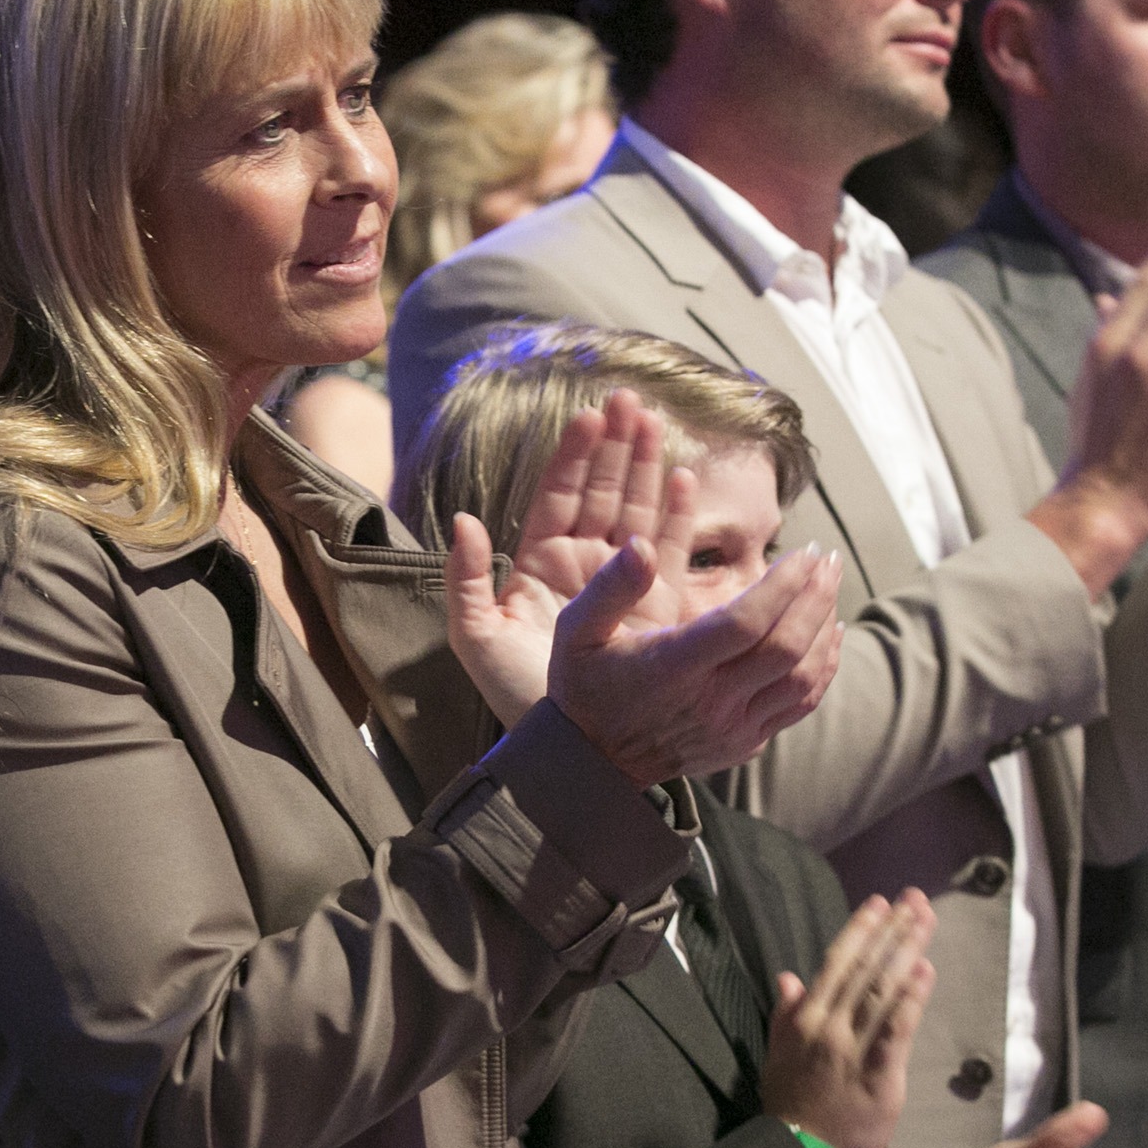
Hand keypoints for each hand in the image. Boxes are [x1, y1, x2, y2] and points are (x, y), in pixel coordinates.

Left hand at [443, 390, 689, 727]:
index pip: (558, 497)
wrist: (569, 747)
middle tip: (629, 400)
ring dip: (647, 467)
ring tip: (656, 423)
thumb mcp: (477, 640)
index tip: (588, 415)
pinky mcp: (657, 609)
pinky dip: (678, 517)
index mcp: (541, 566)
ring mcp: (623, 585)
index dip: (573, 456)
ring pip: (637, 510)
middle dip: (616, 446)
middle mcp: (585, 567)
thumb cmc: (517, 697)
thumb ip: (464, 580)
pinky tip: (683, 482)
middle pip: (603, 492)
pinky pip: (671, 552)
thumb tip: (465, 520)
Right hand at [541, 428, 845, 787]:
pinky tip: (829, 635)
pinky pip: (800, 704)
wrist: (590, 765)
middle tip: (827, 558)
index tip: (804, 551)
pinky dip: (824, 667)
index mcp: (673, 668)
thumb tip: (642, 545)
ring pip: (804, 678)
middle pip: (787, 647)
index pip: (746, 623)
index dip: (784, 585)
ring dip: (825, 628)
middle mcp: (710, 702)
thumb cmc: (583, 686)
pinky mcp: (745, 744)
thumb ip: (610, 585)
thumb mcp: (576, 630)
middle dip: (816, 597)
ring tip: (830, 587)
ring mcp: (733, 728)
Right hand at [761, 891, 934, 1147]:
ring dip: (907, 953)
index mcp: (804, 1019)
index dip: (860, 930)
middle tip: (917, 900)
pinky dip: (911, 1000)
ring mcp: (854, 1051)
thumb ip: (785, 1015)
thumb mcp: (777, 1056)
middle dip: (893, 931)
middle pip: (866, 969)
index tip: (880, 903)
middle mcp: (828, 1027)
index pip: (836, 963)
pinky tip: (926, 973)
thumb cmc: (790, 1109)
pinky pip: (897, 1032)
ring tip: (927, 923)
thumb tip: (789, 976)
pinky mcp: (880, 1077)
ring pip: (883, 992)